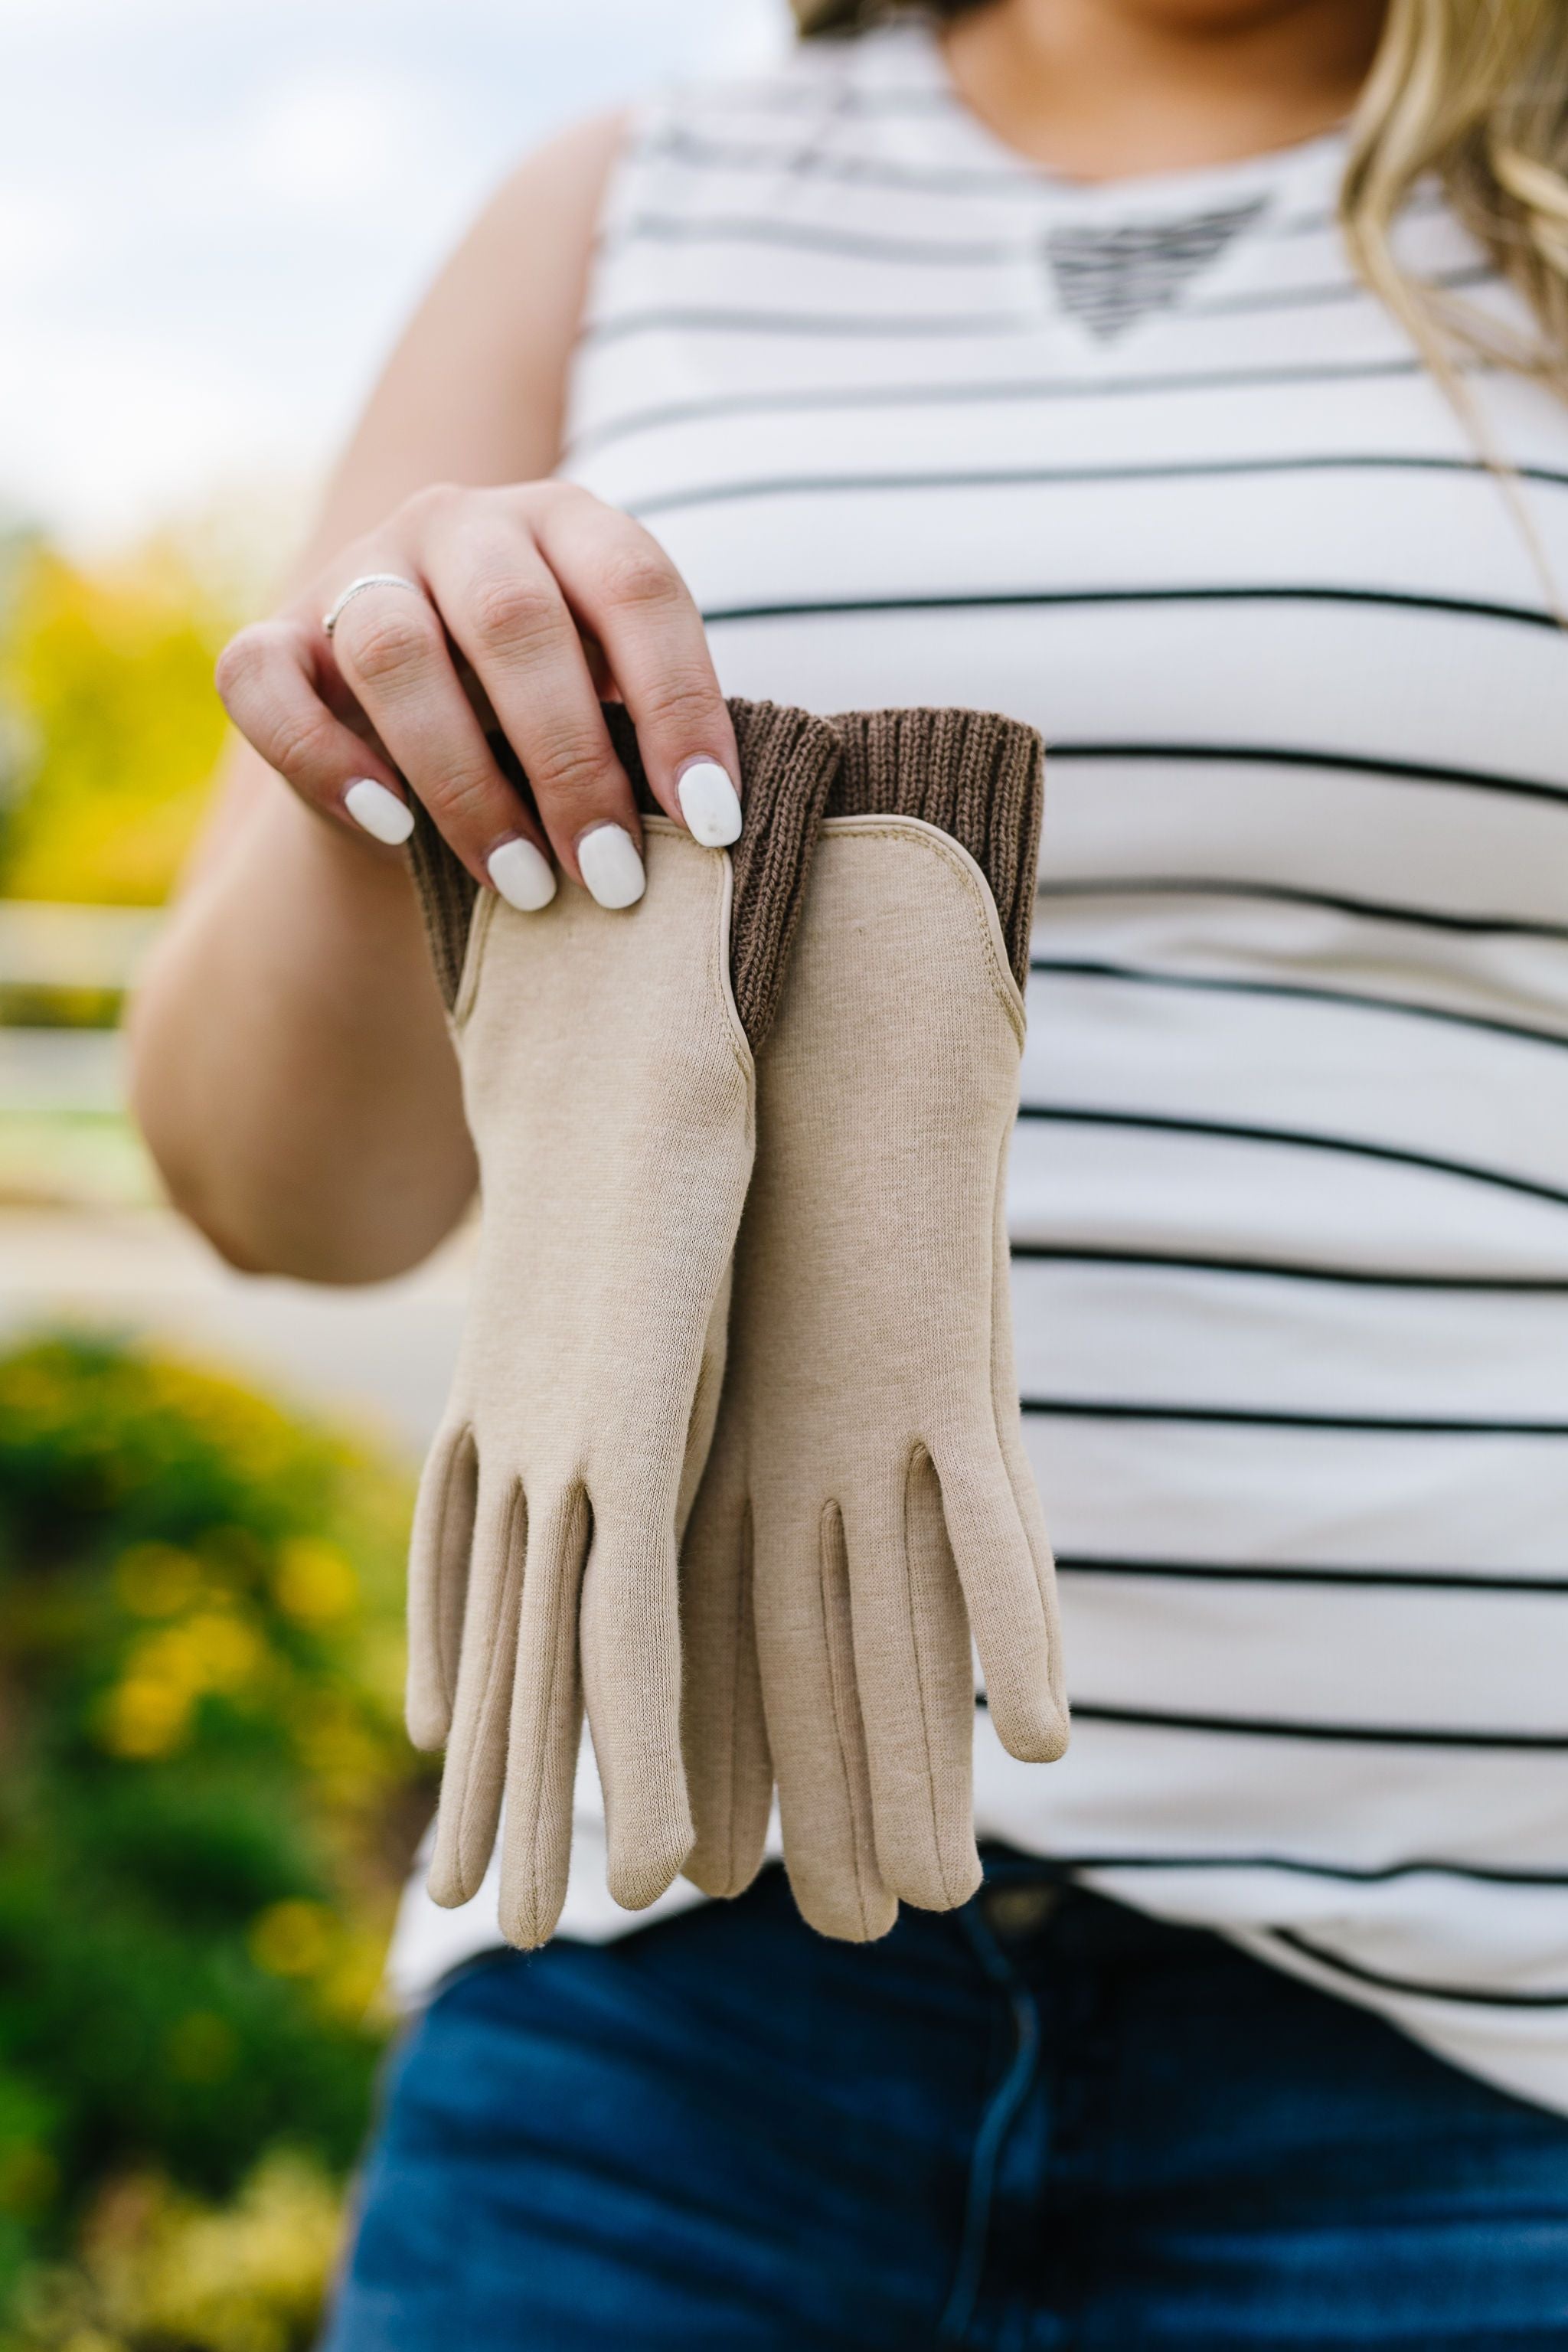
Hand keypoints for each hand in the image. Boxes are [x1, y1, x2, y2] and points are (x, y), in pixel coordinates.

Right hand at [214, 481, 741, 910]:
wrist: (416, 757)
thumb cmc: (547, 736)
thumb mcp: (612, 716)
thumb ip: (649, 740)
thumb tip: (713, 832)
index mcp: (567, 524)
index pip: (635, 586)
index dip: (680, 704)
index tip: (712, 824)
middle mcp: (460, 524)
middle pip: (512, 618)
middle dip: (571, 761)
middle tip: (613, 877)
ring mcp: (357, 570)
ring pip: (393, 649)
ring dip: (465, 781)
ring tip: (525, 886)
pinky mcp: (272, 637)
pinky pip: (269, 682)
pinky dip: (327, 759)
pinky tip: (390, 827)